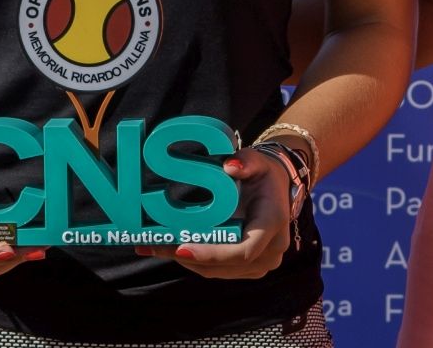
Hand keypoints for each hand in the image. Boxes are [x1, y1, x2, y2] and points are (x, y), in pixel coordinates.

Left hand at [136, 147, 294, 279]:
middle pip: (226, 265)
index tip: (182, 248)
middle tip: (155, 246)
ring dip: (186, 262)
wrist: (277, 189)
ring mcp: (261, 263)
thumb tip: (230, 166)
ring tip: (155, 248)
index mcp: (272, 224)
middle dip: (188, 258)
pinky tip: (171, 249)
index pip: (244, 250)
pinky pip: (219, 271)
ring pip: (219, 272)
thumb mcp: (257, 161)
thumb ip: (246, 161)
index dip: (212, 254)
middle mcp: (271, 250)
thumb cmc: (263, 174)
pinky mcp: (250, 268)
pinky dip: (194, 262)